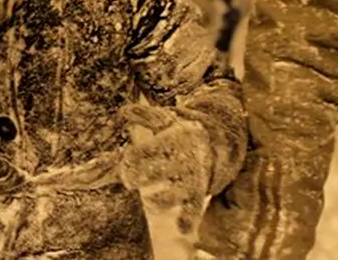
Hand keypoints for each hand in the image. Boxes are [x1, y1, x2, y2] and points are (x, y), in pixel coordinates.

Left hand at [118, 105, 211, 233]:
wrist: (214, 144)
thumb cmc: (177, 132)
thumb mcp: (163, 120)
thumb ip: (143, 115)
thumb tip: (123, 110)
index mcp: (172, 139)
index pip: (147, 151)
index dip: (132, 159)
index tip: (124, 163)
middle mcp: (181, 159)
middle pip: (155, 171)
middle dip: (138, 176)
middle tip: (129, 180)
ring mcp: (189, 179)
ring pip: (171, 195)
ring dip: (157, 201)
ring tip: (150, 200)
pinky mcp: (196, 195)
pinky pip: (193, 210)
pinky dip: (188, 219)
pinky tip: (182, 228)